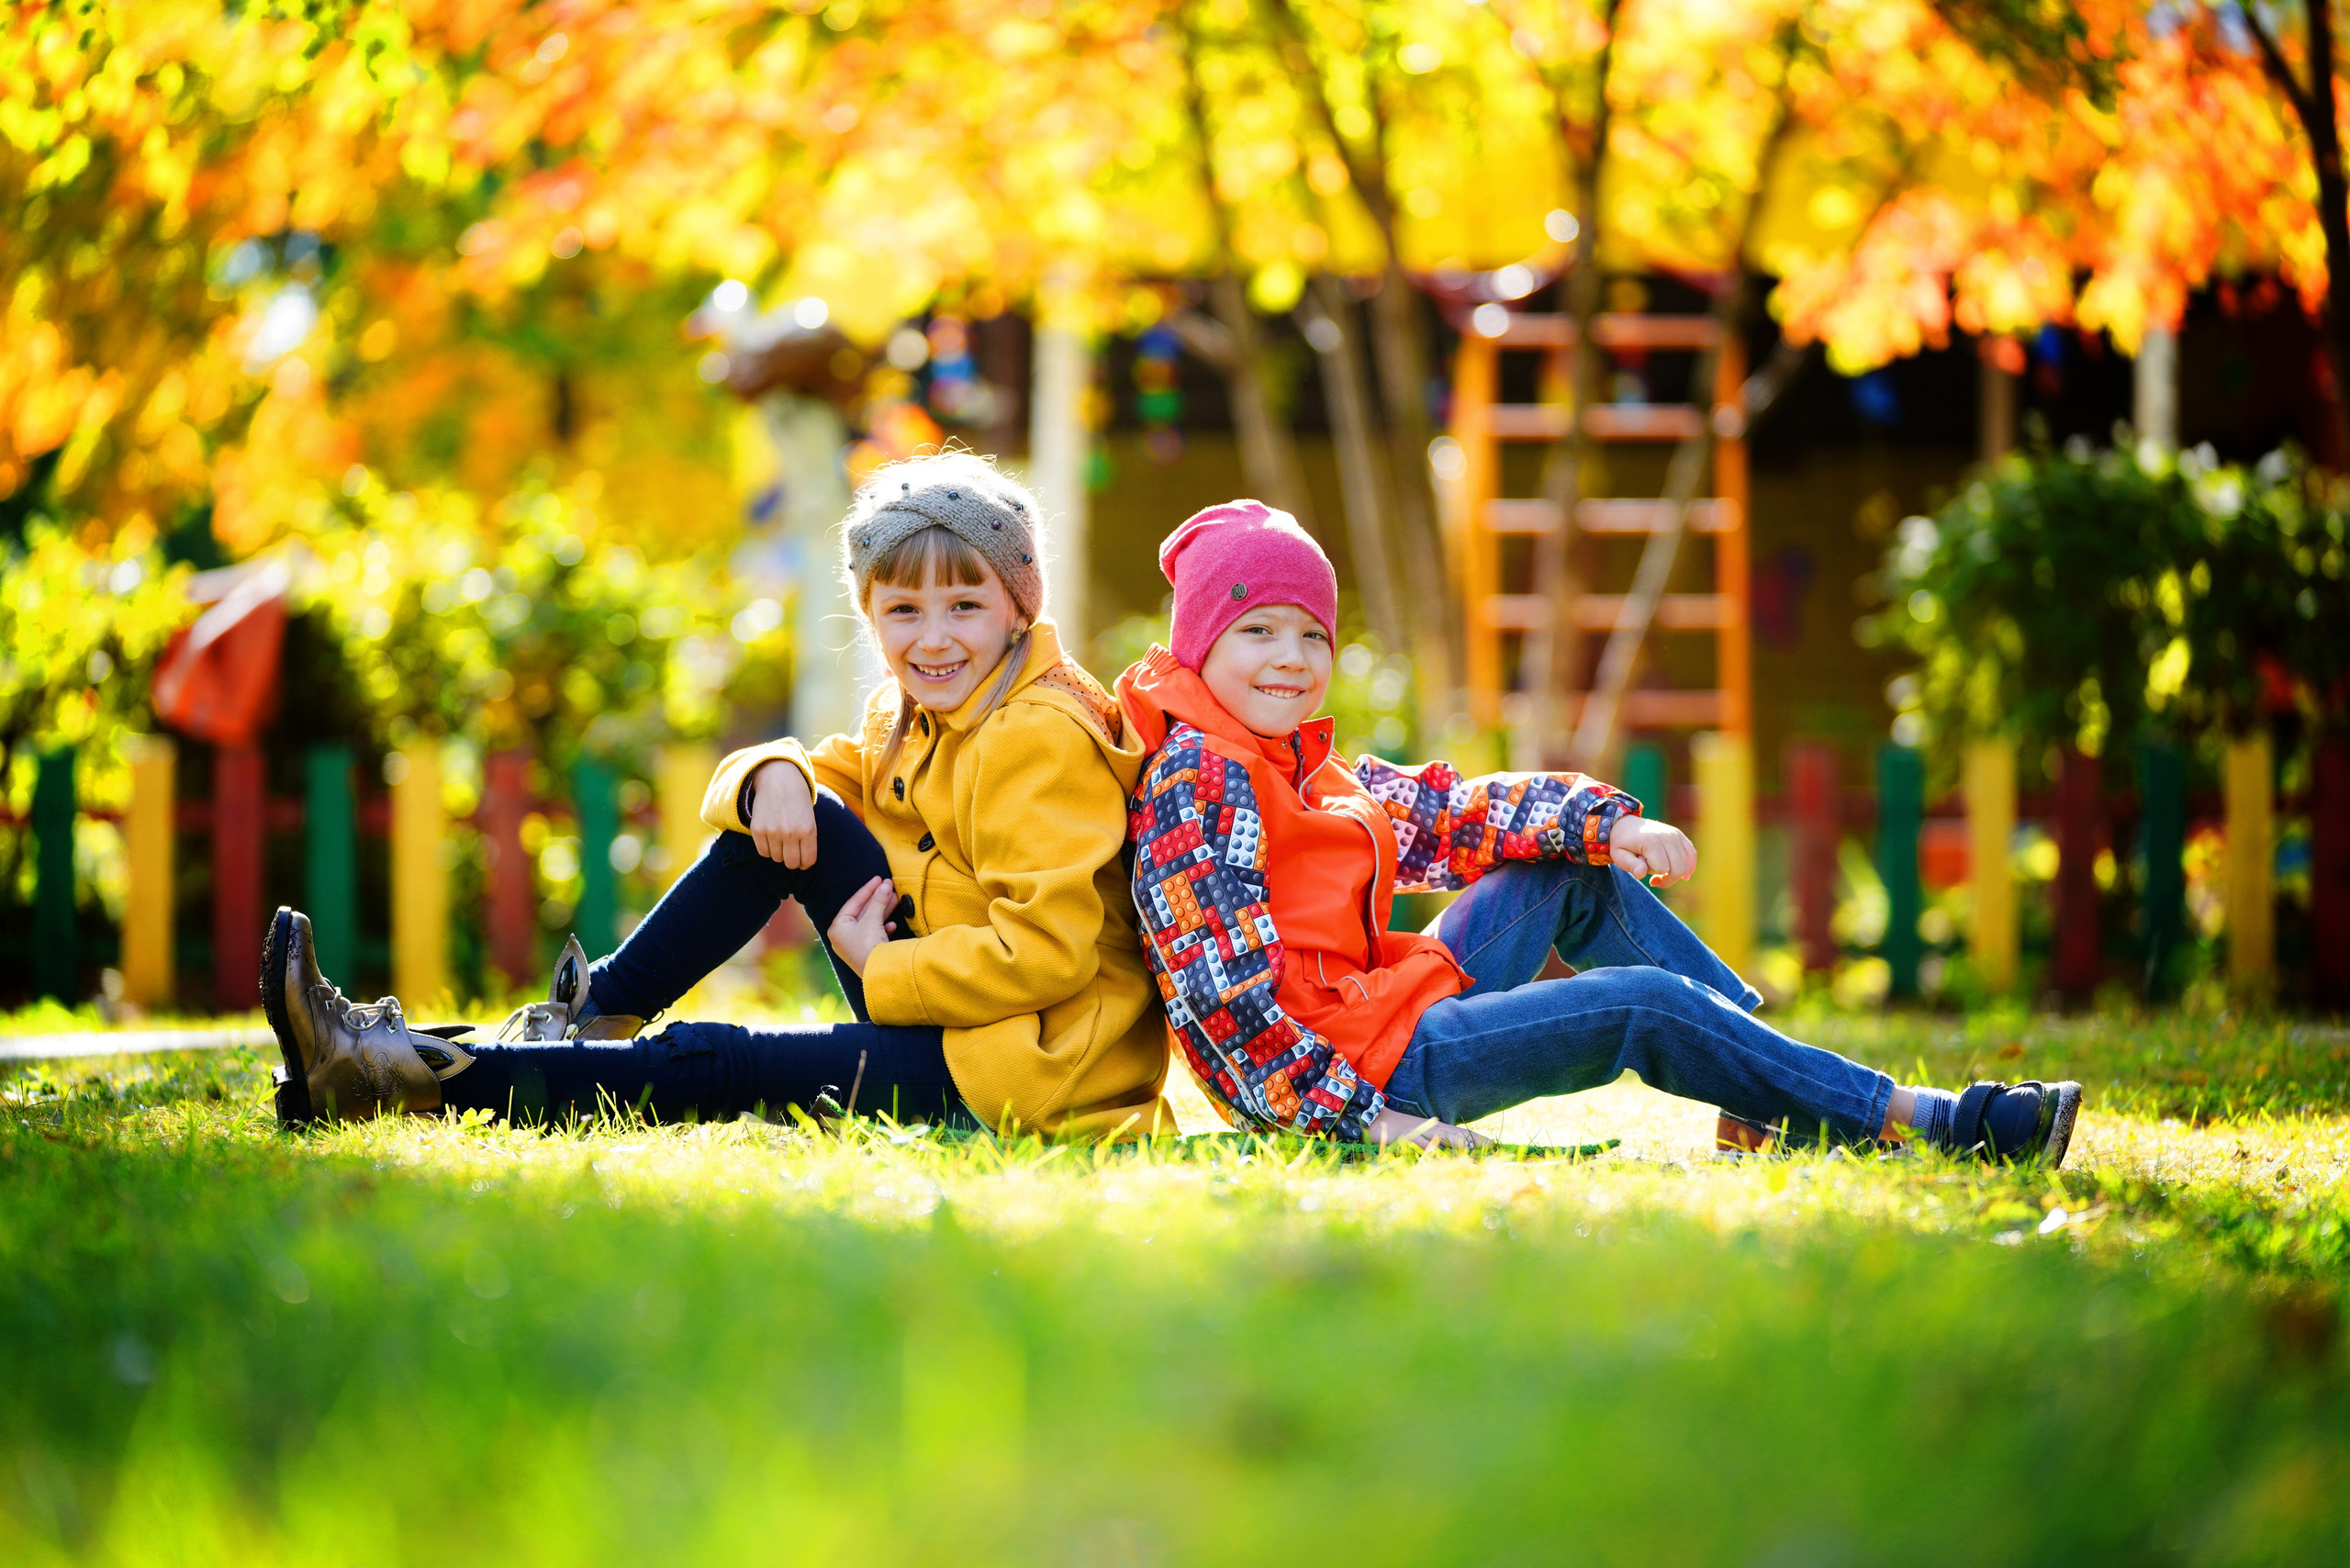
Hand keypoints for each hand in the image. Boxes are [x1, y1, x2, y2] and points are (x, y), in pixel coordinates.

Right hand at [748, 759, 817, 866]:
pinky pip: (763, 852)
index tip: (803, 859)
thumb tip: (801, 865)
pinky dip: (767, 848)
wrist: (779, 779)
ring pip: (776, 858)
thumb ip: (808, 841)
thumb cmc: (798, 802)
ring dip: (779, 852)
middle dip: (792, 860)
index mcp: (808, 830)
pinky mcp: (758, 829)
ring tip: (780, 837)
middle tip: (791, 850)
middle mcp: (791, 833)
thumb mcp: (810, 819)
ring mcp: (773, 831)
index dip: (805, 863)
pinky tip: (770, 837)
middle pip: (791, 863)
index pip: (807, 861)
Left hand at [827, 875, 899, 975]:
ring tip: (895, 898)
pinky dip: (883, 927)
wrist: (878, 974)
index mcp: (838, 928)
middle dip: (877, 899)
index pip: (853, 903)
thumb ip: (878, 901)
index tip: (879, 879)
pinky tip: (892, 924)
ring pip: (870, 922)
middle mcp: (843, 937)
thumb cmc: (868, 946)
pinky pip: (874, 934)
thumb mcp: (873, 919)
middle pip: (862, 912)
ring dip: (883, 911)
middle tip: (889, 886)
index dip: (867, 889)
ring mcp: (854, 946)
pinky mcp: (866, 952)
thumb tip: (886, 885)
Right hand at [1366, 1106, 1490, 1149]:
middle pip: (1455, 1132)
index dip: (1474, 1137)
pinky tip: (1438, 1152)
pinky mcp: (1405, 1135)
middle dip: (1473, 1139)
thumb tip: (1442, 1152)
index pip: (1458, 1132)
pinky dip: (1428, 1147)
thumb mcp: (1416, 1137)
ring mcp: (1418, 1131)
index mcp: (1433, 1128)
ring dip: (1456, 1142)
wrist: (1373, 1118)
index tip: (1491, 1143)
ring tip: (1472, 1148)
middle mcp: (1429, 1127)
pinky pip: (1419, 1142)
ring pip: (1441, 1136)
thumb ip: (1430, 1143)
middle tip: (1491, 1145)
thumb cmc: (1394, 1130)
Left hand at [1609, 816, 1695, 887]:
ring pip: (1685, 864)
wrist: (1625, 824)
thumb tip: (1641, 873)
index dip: (1651, 873)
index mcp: (1651, 841)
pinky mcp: (1679, 835)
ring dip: (1674, 873)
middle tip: (1653, 880)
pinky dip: (1690, 866)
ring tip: (1661, 872)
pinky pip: (1692, 854)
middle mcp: (1666, 836)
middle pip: (1678, 868)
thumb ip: (1630, 865)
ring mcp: (1674, 834)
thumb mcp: (1619, 856)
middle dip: (1667, 879)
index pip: (1662, 869)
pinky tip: (1684, 877)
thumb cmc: (1622, 843)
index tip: (1640, 867)